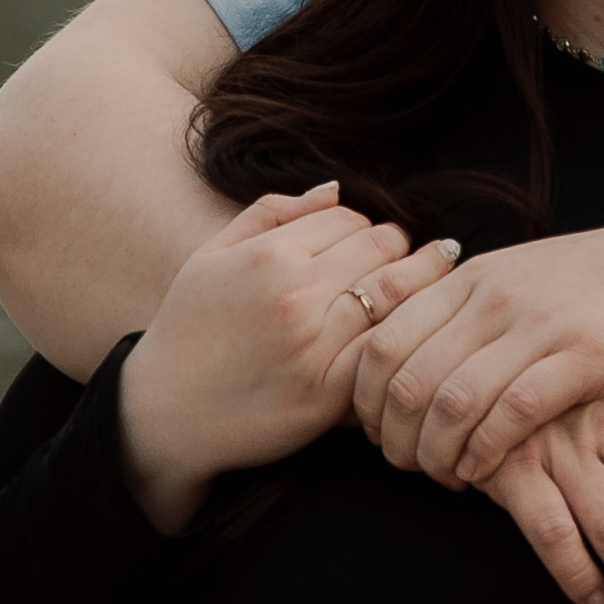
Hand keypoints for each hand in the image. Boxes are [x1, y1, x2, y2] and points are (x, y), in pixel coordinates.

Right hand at [118, 186, 459, 533]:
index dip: (369, 226)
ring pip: (397, 295)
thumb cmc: (190, 328)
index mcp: (268, 255)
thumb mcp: (212, 256)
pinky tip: (417, 333)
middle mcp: (294, 296)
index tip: (376, 243)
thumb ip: (272, 212)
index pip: (351, 218)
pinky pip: (387, 351)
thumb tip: (335, 189)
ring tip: (439, 282)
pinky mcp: (327, 394)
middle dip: (403, 248)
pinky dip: (407, 337)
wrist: (165, 414)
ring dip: (424, 285)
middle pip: (383, 248)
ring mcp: (313, 347)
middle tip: (420, 257)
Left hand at [348, 206, 603, 483]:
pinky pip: (510, 413)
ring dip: (434, 454)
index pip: (380, 340)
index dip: (365, 400)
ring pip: (449, 400)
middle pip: (403, 377)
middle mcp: (494, 294)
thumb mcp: (527, 279)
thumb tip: (420, 358)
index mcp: (472, 275)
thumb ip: (473, 310)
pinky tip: (484, 474)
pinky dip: (484, 452)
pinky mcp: (586, 355)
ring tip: (445, 478)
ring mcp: (539, 322)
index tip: (377, 434)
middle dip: (391, 437)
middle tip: (405, 468)